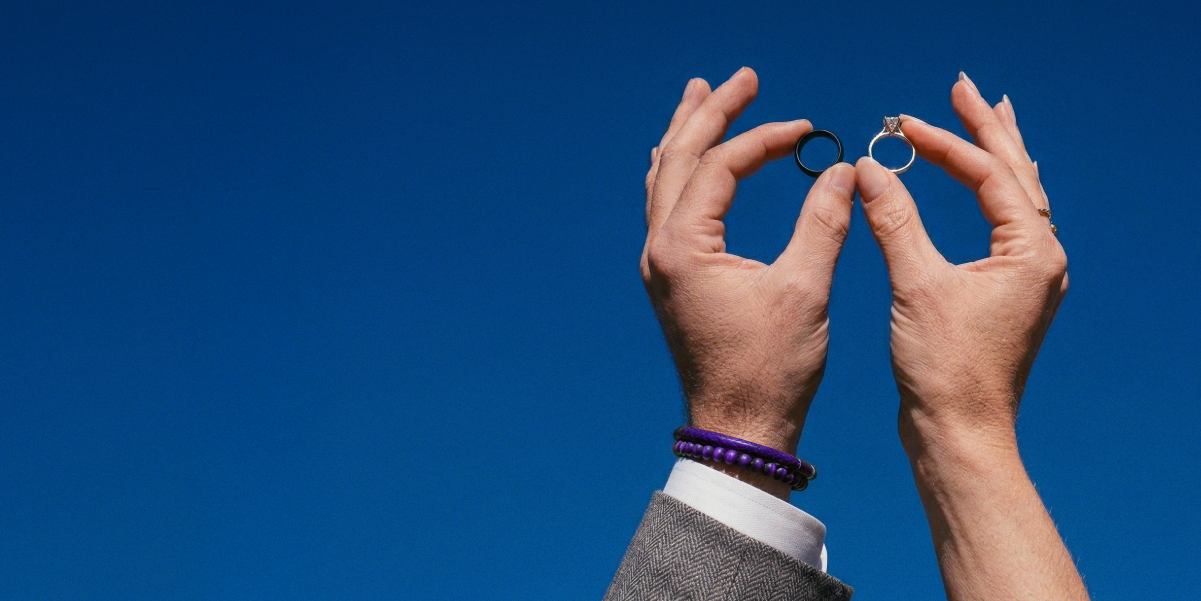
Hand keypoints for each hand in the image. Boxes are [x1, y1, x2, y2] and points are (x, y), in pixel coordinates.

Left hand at [642, 68, 855, 495]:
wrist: (739, 429)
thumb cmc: (771, 368)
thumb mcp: (804, 290)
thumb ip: (823, 222)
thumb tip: (840, 169)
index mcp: (684, 247)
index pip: (720, 166)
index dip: (764, 139)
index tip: (807, 128)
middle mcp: (660, 249)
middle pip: (677, 159)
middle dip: (708, 113)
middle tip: (739, 77)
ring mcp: (660, 265)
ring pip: (664, 181)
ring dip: (687, 137)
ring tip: (700, 96)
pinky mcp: (671, 279)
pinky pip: (667, 209)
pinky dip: (681, 175)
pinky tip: (686, 162)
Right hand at [855, 75, 1066, 448]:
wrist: (959, 434)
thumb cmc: (944, 368)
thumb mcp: (916, 285)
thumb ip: (895, 220)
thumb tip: (870, 166)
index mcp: (1031, 252)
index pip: (989, 175)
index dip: (945, 143)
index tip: (902, 122)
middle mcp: (1040, 260)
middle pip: (1018, 175)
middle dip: (988, 129)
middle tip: (963, 88)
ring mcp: (1027, 278)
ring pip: (1017, 198)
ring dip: (996, 156)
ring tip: (988, 117)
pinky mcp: (1007, 295)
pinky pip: (1005, 226)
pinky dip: (990, 195)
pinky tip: (980, 187)